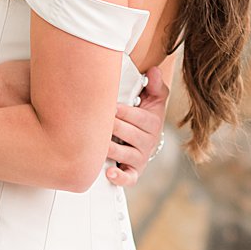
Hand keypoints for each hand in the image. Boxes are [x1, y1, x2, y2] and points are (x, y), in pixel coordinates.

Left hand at [106, 63, 171, 187]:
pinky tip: (109, 173)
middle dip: (110, 126)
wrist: (150, 137)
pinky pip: (128, 178)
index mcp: (152, 122)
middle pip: (125, 133)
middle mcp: (147, 141)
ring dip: (108, 147)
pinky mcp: (134, 172)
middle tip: (95, 120)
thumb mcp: (155, 97)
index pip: (135, 116)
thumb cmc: (147, 114)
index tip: (109, 106)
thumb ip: (155, 84)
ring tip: (95, 142)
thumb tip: (154, 71)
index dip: (120, 111)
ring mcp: (140, 157)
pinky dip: (119, 177)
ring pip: (122, 153)